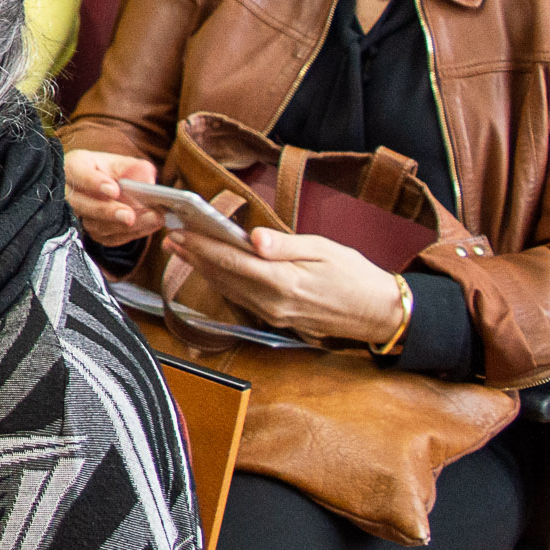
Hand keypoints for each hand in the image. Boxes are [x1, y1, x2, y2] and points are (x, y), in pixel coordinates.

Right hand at [64, 148, 159, 247]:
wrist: (106, 188)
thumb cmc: (112, 172)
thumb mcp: (122, 163)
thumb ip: (136, 168)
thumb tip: (149, 182)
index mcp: (74, 167)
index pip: (77, 175)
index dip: (94, 183)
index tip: (114, 190)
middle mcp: (69, 192)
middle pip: (81, 205)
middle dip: (108, 211)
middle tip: (130, 215)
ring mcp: (76, 216)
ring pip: (94, 225)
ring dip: (123, 225)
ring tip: (152, 218)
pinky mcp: (89, 233)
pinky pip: (106, 238)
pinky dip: (129, 234)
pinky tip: (149, 226)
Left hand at [166, 226, 409, 344]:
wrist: (379, 313)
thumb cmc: (355, 275)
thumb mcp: (324, 250)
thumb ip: (285, 245)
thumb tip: (254, 238)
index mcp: (284, 282)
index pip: (232, 261)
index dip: (202, 245)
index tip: (180, 230)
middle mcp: (273, 302)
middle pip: (224, 276)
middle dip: (195, 255)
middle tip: (171, 235)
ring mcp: (274, 314)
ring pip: (229, 289)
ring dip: (203, 269)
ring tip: (182, 249)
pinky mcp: (277, 319)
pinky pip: (241, 298)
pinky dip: (222, 282)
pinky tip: (211, 269)